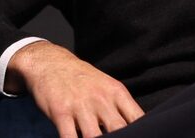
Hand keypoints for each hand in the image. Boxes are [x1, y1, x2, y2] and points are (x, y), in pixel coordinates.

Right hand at [5, 41, 143, 135]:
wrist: (52, 63)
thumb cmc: (83, 80)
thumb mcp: (107, 87)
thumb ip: (120, 108)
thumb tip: (135, 130)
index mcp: (117, 92)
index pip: (137, 117)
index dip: (142, 131)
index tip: (140, 137)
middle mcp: (101, 99)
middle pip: (119, 129)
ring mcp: (81, 106)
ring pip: (95, 137)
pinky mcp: (61, 112)